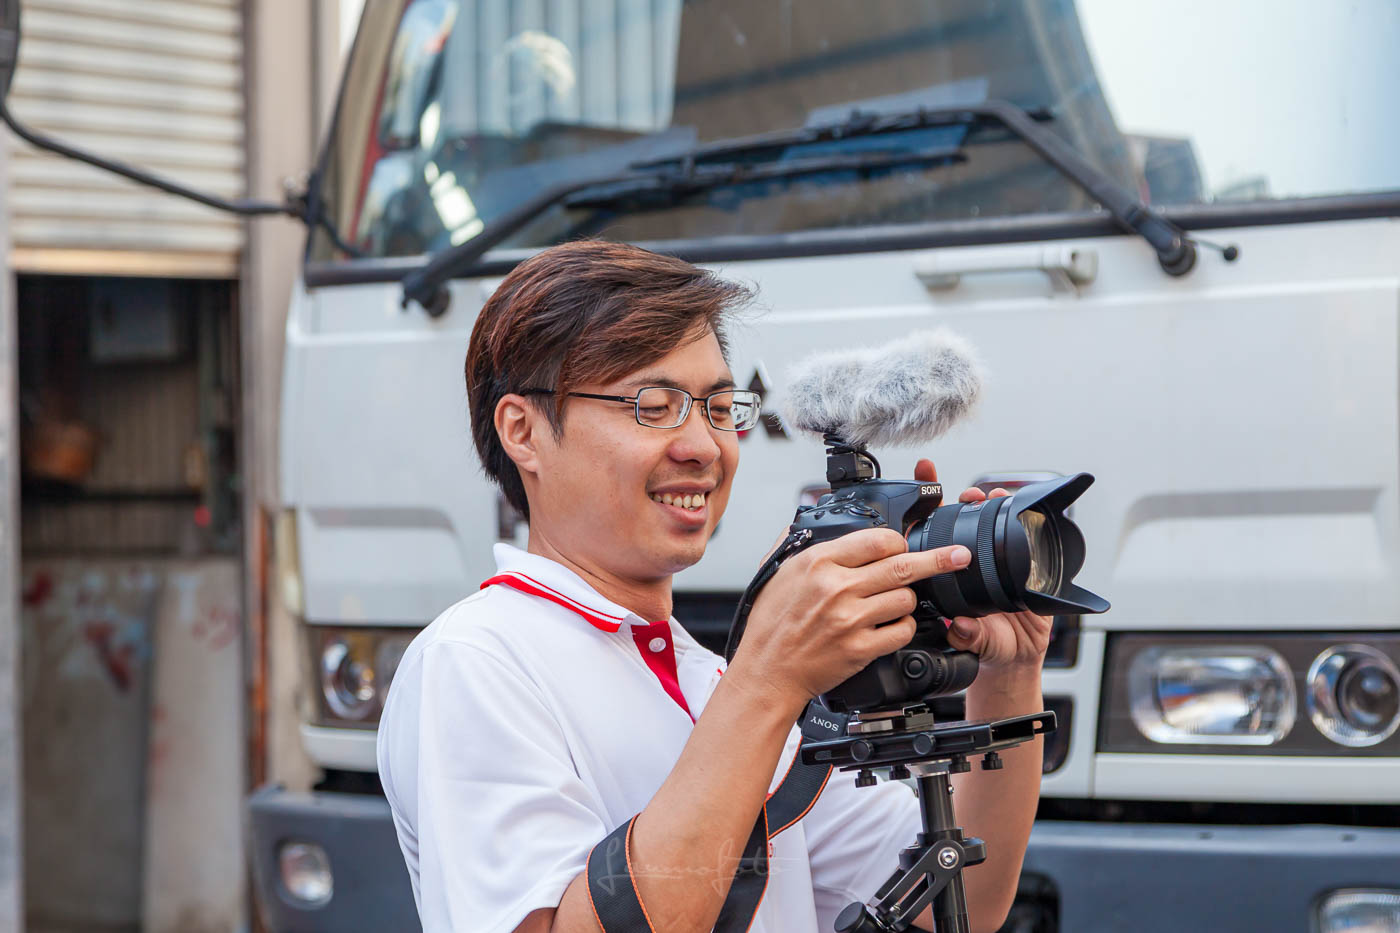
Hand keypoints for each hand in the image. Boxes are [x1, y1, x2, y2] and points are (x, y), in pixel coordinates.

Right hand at [731, 523, 971, 708]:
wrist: (767, 672)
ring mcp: (850, 620)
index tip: (905, 544)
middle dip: (938, 559)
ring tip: (895, 602)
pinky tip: (891, 626)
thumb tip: (809, 519)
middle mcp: (837, 588)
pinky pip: (902, 631)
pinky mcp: (861, 648)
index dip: (897, 540)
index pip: (875, 539)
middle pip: (903, 566)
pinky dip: (903, 627)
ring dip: (908, 599)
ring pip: (906, 599)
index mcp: (817, 563)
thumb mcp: (774, 572)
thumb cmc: (770, 626)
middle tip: (958, 556)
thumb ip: (794, 543)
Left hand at [914, 459, 1052, 671]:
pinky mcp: (1028, 570)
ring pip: (996, 524)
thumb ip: (967, 634)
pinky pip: (1027, 541)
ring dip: (995, 504)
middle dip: (968, 500)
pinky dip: (1025, 524)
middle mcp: (974, 565)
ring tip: (994, 495)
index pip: (938, 534)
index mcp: (953, 574)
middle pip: (968, 521)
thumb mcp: (971, 642)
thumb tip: (960, 625)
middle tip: (970, 493)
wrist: (1014, 660)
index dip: (931, 507)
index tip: (925, 475)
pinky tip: (1024, 515)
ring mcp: (1000, 564)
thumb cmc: (984, 644)